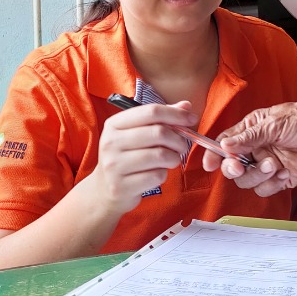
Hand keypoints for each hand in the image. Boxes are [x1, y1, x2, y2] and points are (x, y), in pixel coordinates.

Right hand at [92, 101, 198, 216]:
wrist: (104, 189)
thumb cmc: (127, 157)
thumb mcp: (138, 133)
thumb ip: (161, 118)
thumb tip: (186, 106)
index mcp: (114, 124)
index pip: (151, 111)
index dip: (176, 114)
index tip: (192, 119)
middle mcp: (110, 142)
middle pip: (158, 133)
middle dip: (178, 139)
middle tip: (182, 146)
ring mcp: (114, 165)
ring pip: (160, 155)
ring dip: (173, 158)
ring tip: (170, 160)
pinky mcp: (121, 186)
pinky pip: (156, 176)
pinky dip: (163, 174)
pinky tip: (156, 174)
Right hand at [203, 100, 296, 196]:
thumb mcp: (275, 123)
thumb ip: (249, 137)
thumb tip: (225, 146)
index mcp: (251, 130)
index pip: (225, 143)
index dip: (214, 154)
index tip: (209, 164)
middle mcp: (256, 148)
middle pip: (232, 166)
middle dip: (234, 169)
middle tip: (241, 168)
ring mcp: (267, 164)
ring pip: (247, 181)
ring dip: (258, 176)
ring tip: (274, 164)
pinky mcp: (280, 178)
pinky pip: (265, 189)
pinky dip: (273, 184)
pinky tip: (285, 172)